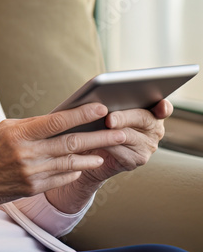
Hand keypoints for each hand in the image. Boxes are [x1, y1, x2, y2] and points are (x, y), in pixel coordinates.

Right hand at [0, 103, 128, 232]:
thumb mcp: (4, 129)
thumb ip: (32, 125)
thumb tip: (61, 119)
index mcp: (18, 134)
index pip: (56, 121)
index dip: (81, 114)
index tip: (101, 109)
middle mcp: (27, 153)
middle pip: (71, 143)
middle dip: (99, 137)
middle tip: (120, 132)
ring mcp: (32, 173)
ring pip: (71, 162)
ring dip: (92, 156)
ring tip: (109, 149)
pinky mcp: (34, 188)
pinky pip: (62, 178)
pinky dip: (76, 171)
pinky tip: (85, 164)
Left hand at [47, 99, 170, 212]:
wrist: (88, 151)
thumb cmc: (96, 124)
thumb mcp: (104, 109)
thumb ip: (109, 100)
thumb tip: (100, 92)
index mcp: (150, 111)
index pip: (163, 108)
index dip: (163, 107)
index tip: (161, 106)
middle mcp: (153, 129)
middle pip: (143, 119)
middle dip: (124, 117)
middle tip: (109, 120)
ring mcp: (147, 146)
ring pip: (129, 136)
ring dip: (111, 133)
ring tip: (97, 130)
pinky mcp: (136, 160)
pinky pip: (121, 152)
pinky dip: (105, 145)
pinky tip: (95, 143)